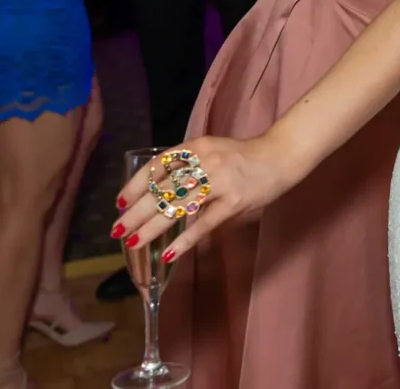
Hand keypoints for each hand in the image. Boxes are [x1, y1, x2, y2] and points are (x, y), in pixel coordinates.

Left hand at [113, 135, 289, 263]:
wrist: (281, 156)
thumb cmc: (245, 158)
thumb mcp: (213, 153)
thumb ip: (191, 170)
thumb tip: (162, 197)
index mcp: (197, 146)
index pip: (158, 164)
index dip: (136, 184)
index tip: (120, 202)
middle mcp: (206, 161)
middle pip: (163, 188)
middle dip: (137, 211)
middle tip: (118, 228)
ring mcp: (220, 181)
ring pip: (179, 206)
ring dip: (153, 227)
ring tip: (134, 242)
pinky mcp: (234, 201)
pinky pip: (204, 223)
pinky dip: (185, 240)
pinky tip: (170, 253)